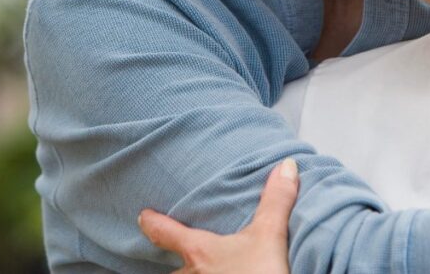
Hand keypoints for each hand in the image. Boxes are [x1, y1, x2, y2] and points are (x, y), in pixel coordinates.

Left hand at [139, 158, 298, 273]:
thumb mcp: (270, 236)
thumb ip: (275, 201)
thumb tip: (286, 166)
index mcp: (200, 252)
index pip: (167, 233)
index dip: (153, 223)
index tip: (143, 215)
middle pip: (172, 269)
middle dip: (173, 263)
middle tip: (171, 256)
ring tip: (196, 272)